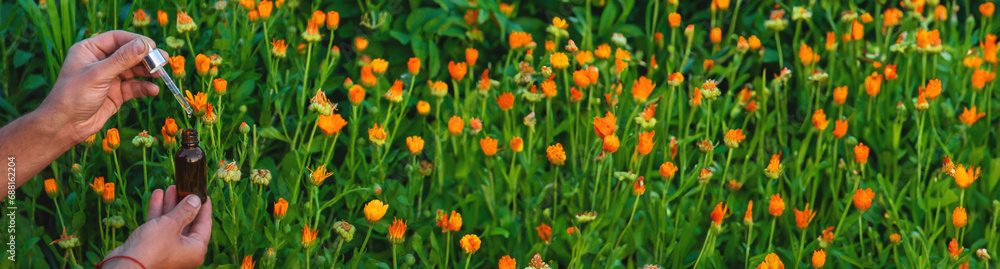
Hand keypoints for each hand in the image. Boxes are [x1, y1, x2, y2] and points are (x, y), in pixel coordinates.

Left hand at [40, 30, 167, 142]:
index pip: (118, 38)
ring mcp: (109, 77)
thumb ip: (122, 59)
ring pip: (134, 70)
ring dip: (148, 72)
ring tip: (161, 75)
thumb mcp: (98, 75)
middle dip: (146, 58)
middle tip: (163, 60)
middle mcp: (101, 61)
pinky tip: (153, 90)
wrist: (65, 126)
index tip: (153, 47)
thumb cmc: (73, 96)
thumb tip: (144, 45)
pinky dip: (144, 88)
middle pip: (129, 53)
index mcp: (90, 50)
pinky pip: (134, 87)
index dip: (136, 41)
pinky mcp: (116, 93)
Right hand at [104, 186, 211, 268]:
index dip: (203, 206)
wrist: (124, 265)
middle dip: (184, 203)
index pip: (204, 223)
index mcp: (196, 248)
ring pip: (172, 223)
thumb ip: (185, 211)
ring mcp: (169, 248)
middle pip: (188, 222)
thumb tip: (196, 200)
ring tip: (170, 187)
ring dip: (170, 205)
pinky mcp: (154, 246)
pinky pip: (159, 227)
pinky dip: (158, 212)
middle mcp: (185, 250)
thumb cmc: (152, 248)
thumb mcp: (171, 225)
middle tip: (183, 187)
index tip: (202, 192)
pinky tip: (157, 195)